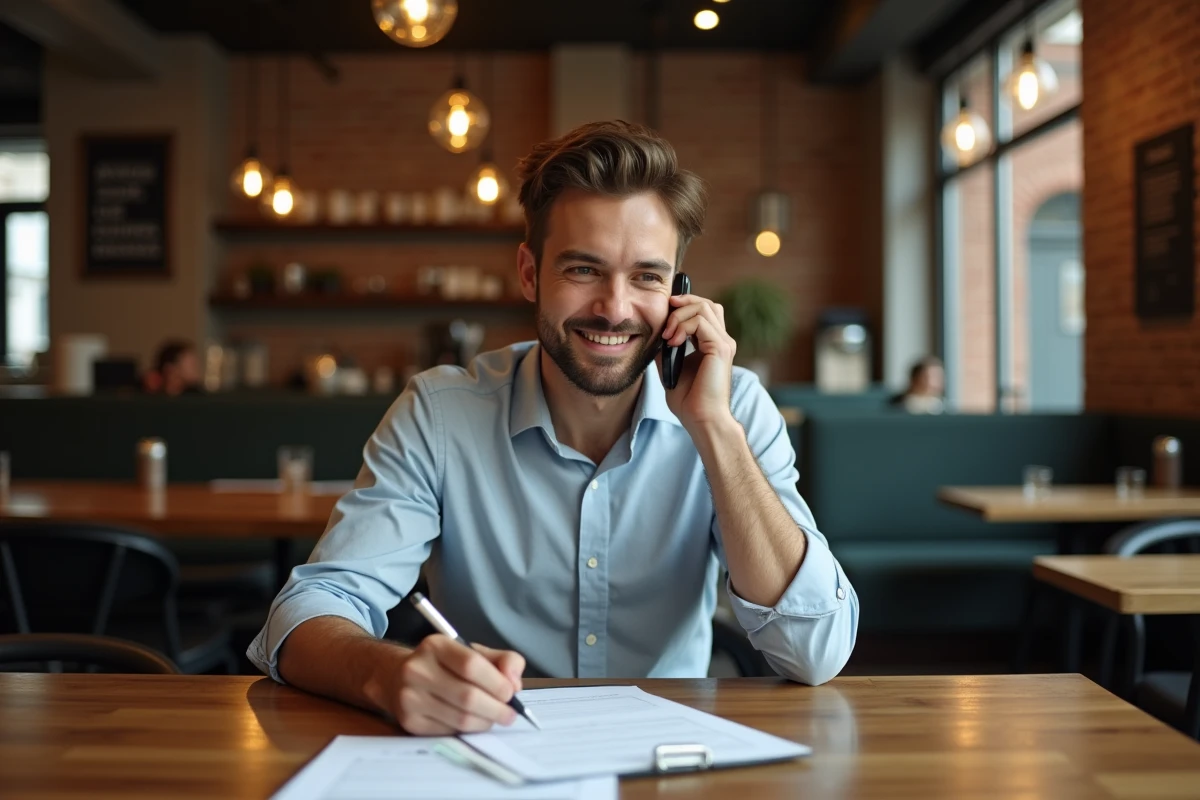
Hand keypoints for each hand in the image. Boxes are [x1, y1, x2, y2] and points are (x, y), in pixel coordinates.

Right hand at [376, 634, 525, 734]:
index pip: (471, 665)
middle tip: (510, 714)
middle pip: (467, 696)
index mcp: (435, 645)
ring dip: (485, 722)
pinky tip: (473, 723)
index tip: (511, 692)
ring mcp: (410, 698)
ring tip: (494, 718)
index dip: (496, 682)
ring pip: (460, 718)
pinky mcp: (409, 722)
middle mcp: (417, 670)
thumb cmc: (444, 664)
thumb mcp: (472, 652)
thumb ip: (501, 661)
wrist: (396, 677)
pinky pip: (449, 731)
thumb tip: (515, 682)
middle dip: (496, 708)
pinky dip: (468, 730)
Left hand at [660, 293, 737, 431]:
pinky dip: (683, 327)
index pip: (704, 310)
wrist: (701, 419)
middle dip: (682, 304)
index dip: (684, 305)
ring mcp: (724, 343)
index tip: (665, 313)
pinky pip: (701, 322)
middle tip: (664, 320)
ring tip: (667, 336)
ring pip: (703, 308)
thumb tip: (655, 334)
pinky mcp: (720, 348)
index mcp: (713, 343)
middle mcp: (722, 340)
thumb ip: (667, 349)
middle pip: (706, 304)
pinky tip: (672, 342)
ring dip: (679, 316)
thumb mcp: (671, 367)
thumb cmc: (689, 400)